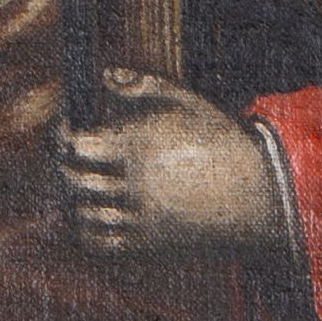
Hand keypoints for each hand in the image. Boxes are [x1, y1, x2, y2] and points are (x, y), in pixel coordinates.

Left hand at [58, 73, 287, 256]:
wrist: (258, 194)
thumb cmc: (219, 140)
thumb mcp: (186, 102)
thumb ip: (142, 85)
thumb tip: (103, 74)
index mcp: (139, 146)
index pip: (75, 144)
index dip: (63, 134)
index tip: (67, 129)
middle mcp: (135, 184)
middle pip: (73, 179)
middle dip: (64, 165)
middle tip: (68, 156)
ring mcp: (141, 218)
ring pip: (82, 214)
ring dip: (75, 198)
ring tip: (82, 185)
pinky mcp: (149, 245)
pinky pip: (100, 244)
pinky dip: (87, 230)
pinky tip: (96, 213)